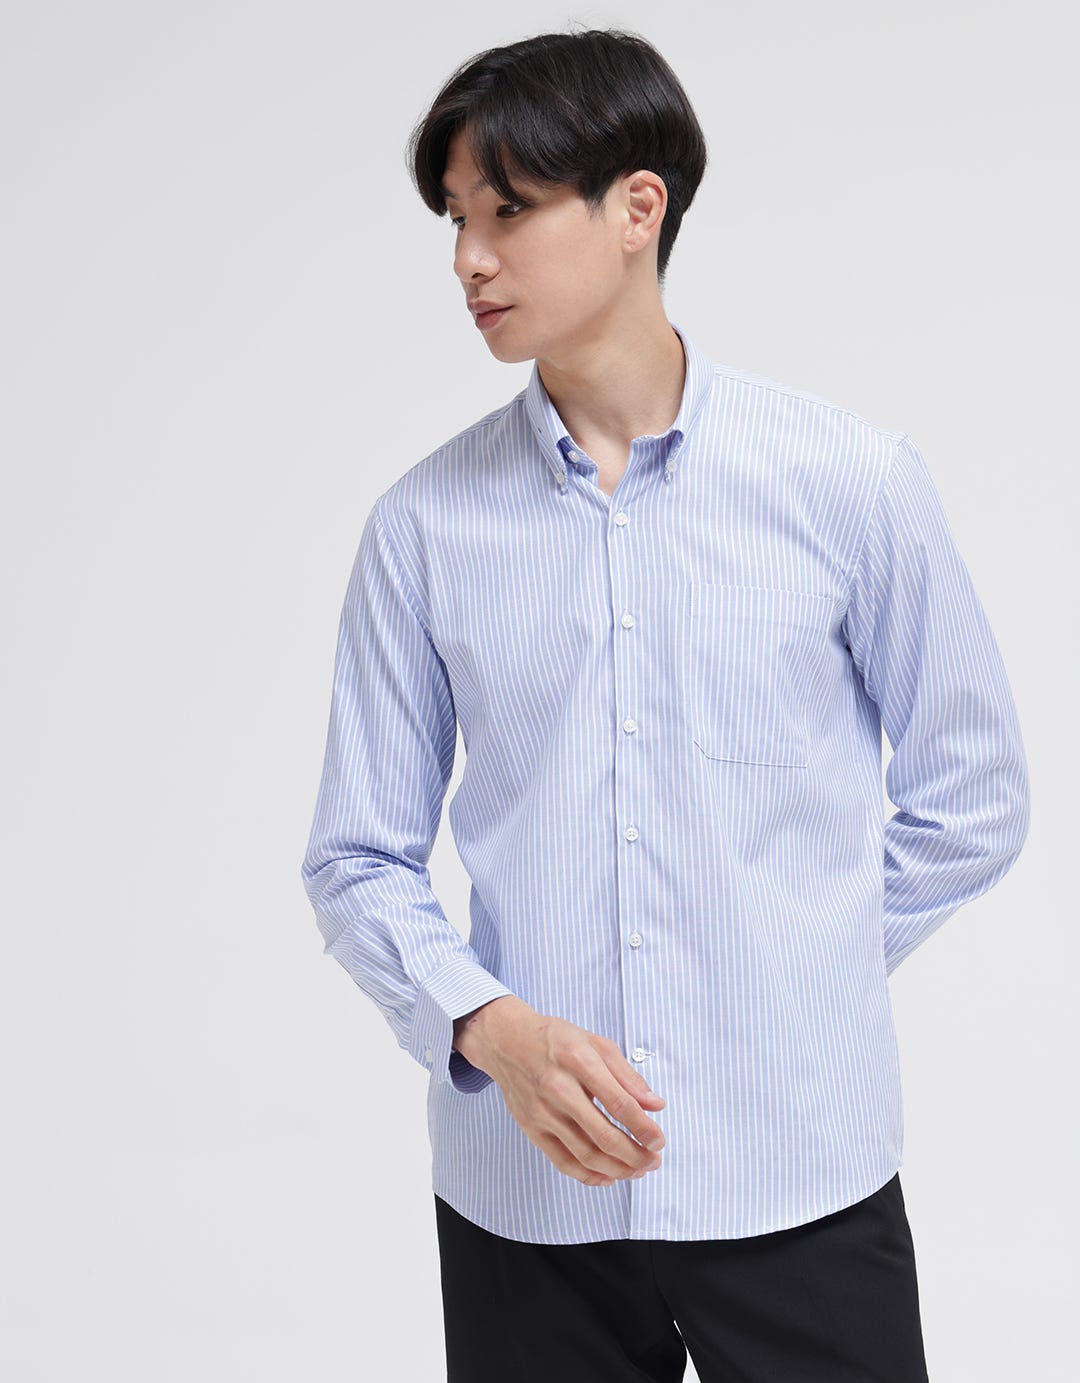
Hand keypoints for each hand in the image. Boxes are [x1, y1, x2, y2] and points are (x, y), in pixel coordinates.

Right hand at [454, 996, 666, 1186]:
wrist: (507, 1042)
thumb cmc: (555, 1040)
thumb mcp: (595, 1044)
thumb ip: (627, 1075)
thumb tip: (655, 1105)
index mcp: (578, 1060)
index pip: (618, 1103)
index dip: (643, 1127)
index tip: (658, 1140)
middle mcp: (558, 1088)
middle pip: (604, 1136)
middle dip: (636, 1155)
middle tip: (653, 1160)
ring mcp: (542, 1112)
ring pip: (586, 1155)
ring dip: (618, 1169)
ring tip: (638, 1170)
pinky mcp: (531, 1129)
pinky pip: (563, 1162)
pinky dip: (589, 1176)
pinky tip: (609, 1176)